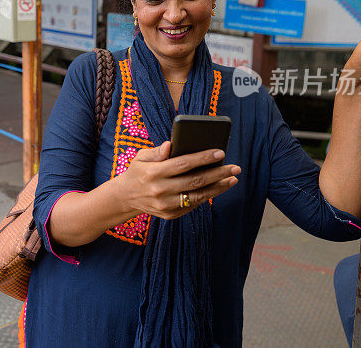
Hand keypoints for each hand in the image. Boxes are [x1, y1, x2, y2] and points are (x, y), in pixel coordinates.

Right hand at [118, 141, 239, 219]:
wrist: (125, 197)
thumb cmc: (137, 172)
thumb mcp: (141, 157)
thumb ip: (157, 151)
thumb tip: (171, 144)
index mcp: (153, 173)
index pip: (183, 164)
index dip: (203, 158)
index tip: (220, 152)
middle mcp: (160, 190)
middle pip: (195, 181)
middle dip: (218, 173)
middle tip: (235, 167)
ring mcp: (165, 205)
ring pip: (198, 196)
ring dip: (218, 188)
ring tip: (232, 179)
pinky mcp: (169, 215)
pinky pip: (192, 205)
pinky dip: (207, 196)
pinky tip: (218, 188)